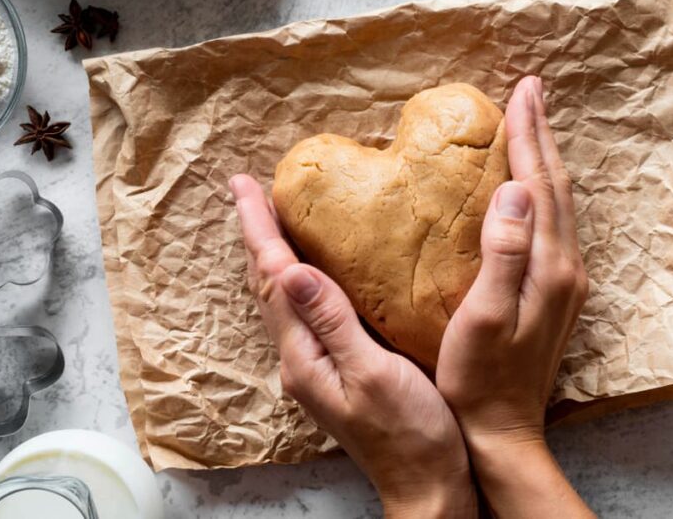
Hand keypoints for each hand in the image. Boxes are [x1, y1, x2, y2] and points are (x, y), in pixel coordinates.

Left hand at [230, 175, 475, 517]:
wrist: (427, 486)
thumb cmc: (410, 435)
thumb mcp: (372, 374)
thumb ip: (333, 322)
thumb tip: (293, 271)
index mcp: (304, 356)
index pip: (273, 279)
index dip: (259, 229)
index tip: (245, 186)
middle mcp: (301, 360)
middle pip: (268, 285)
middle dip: (258, 235)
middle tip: (250, 191)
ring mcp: (316, 367)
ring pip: (285, 298)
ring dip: (275, 255)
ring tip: (273, 220)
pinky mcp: (336, 371)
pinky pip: (307, 313)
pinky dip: (301, 279)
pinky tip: (316, 270)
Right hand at [436, 76, 593, 516]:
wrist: (503, 430)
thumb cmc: (479, 380)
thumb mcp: (482, 317)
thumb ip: (503, 254)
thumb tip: (513, 190)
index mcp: (548, 268)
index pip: (539, 185)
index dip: (529, 136)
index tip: (520, 93)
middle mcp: (566, 269)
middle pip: (557, 187)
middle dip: (542, 135)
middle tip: (529, 91)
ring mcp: (565, 282)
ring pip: (559, 204)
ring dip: (545, 160)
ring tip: (531, 125)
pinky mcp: (555, 293)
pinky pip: (553, 225)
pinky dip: (542, 191)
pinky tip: (528, 187)